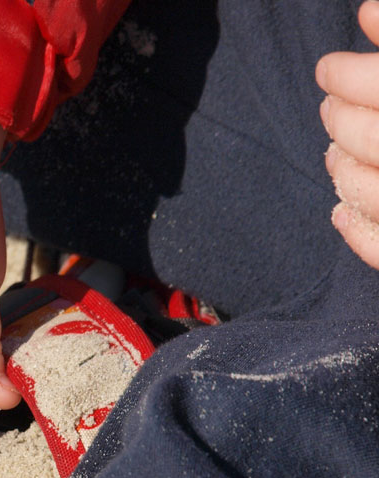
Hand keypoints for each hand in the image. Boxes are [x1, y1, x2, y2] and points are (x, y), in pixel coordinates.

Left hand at [317, 1, 378, 267]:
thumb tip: (367, 10)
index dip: (349, 75)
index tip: (327, 68)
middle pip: (374, 138)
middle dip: (341, 118)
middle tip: (328, 105)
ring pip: (373, 193)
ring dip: (342, 169)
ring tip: (334, 151)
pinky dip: (355, 230)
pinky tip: (338, 211)